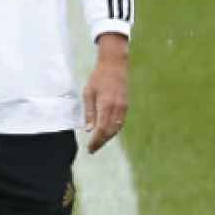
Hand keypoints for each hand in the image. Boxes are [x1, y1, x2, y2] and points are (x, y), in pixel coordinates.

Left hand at [83, 33, 128, 153]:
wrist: (115, 65)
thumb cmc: (98, 77)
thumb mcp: (88, 93)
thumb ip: (89, 112)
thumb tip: (89, 130)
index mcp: (106, 105)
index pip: (102, 129)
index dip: (96, 141)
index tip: (90, 148)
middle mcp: (117, 108)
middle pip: (110, 131)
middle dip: (102, 142)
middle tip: (93, 149)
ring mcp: (123, 107)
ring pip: (117, 128)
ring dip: (108, 137)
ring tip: (99, 143)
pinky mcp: (126, 105)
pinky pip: (121, 122)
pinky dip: (114, 130)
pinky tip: (108, 133)